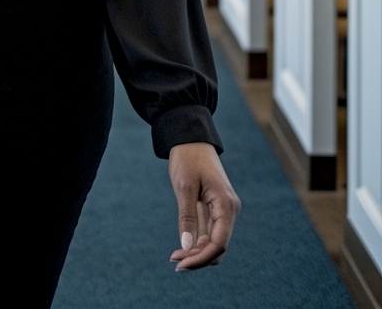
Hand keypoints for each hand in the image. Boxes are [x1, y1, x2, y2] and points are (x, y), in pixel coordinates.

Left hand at [168, 142, 239, 270]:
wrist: (191, 138)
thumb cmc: (187, 158)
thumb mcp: (184, 186)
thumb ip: (187, 217)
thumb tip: (186, 247)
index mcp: (226, 205)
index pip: (218, 243)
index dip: (201, 259)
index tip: (180, 265)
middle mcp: (229, 210)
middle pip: (218, 246)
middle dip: (197, 257)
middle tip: (174, 260)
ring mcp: (224, 210)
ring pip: (214, 242)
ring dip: (197, 252)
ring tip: (175, 255)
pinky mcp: (216, 208)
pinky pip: (210, 232)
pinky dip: (197, 242)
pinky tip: (182, 246)